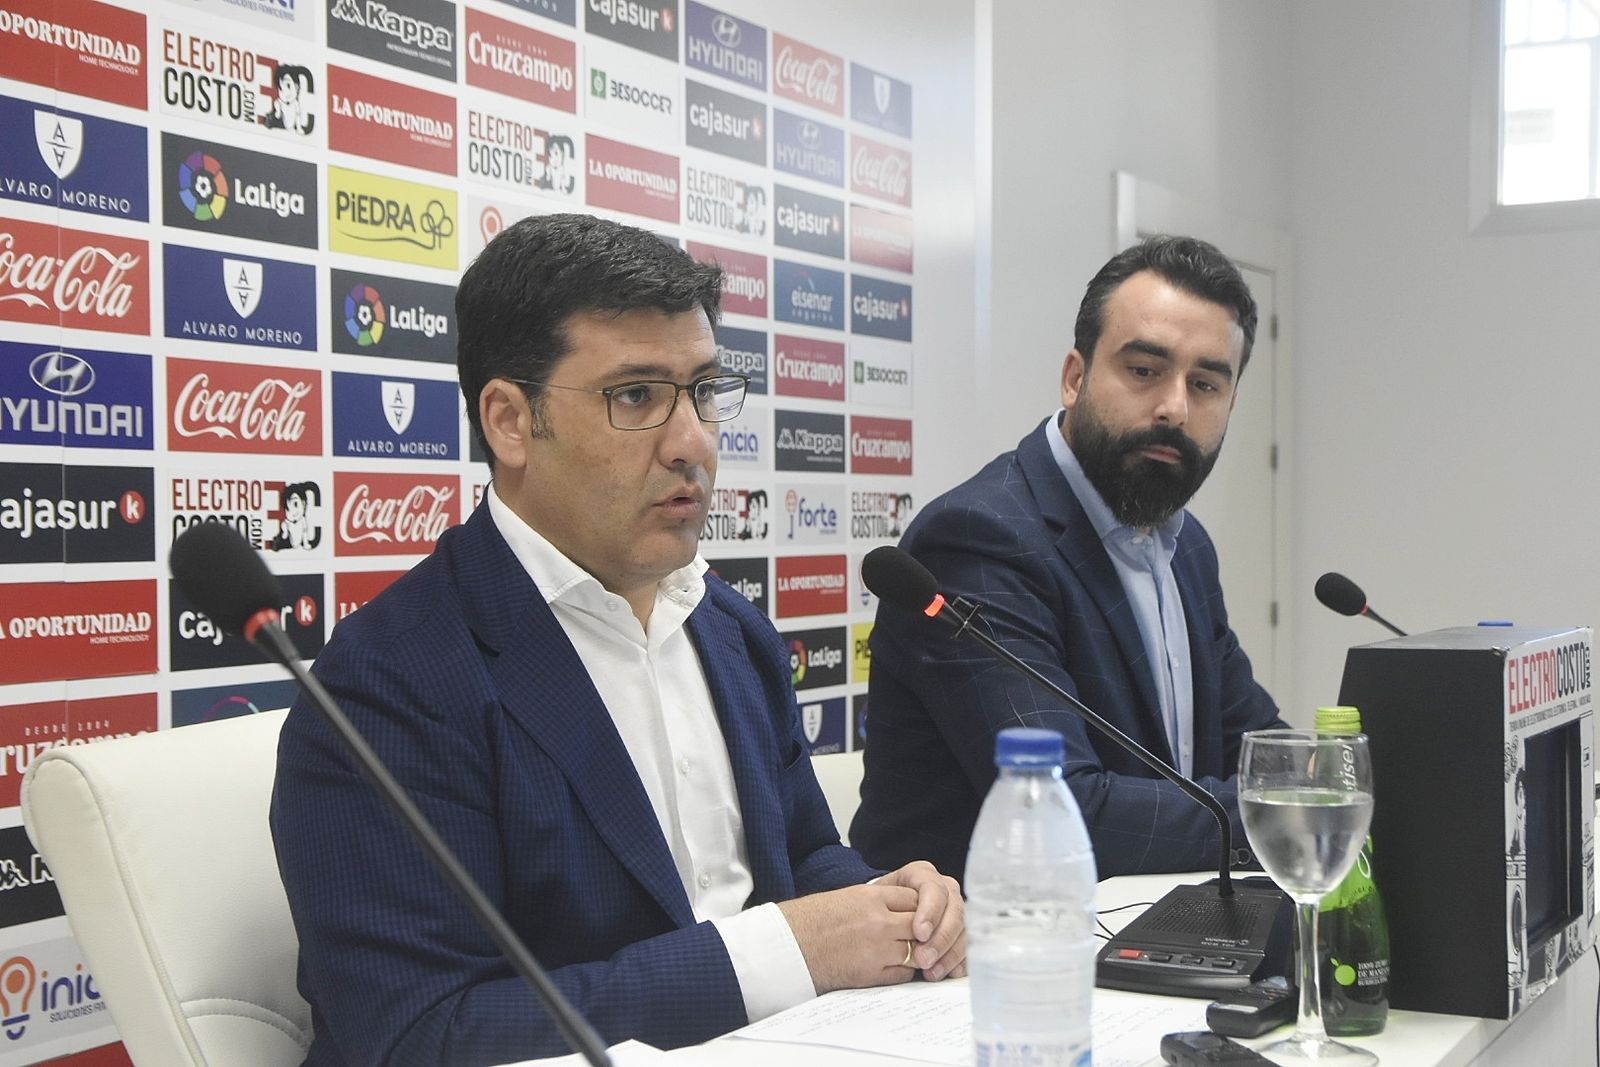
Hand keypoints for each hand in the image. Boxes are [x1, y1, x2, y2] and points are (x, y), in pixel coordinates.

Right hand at [777, 883, 920, 993]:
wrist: (790, 945)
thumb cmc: (814, 920)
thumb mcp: (849, 897)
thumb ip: (880, 901)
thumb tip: (909, 910)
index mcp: (871, 897)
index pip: (915, 899)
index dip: (921, 907)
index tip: (919, 913)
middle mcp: (877, 922)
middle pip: (921, 925)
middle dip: (924, 930)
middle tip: (923, 935)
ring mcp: (877, 949)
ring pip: (916, 951)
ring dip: (917, 953)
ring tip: (910, 952)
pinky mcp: (871, 974)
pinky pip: (903, 974)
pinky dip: (903, 971)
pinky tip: (894, 967)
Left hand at [877, 860, 966, 980]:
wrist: (875, 917)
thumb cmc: (875, 908)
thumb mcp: (875, 901)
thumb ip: (888, 909)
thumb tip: (905, 934)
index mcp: (921, 875)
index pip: (933, 888)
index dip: (930, 911)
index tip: (920, 934)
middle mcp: (942, 889)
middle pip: (953, 910)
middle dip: (940, 937)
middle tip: (924, 959)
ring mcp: (954, 909)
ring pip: (963, 929)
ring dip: (949, 953)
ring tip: (932, 972)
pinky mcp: (960, 930)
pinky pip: (967, 945)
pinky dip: (959, 960)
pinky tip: (949, 973)